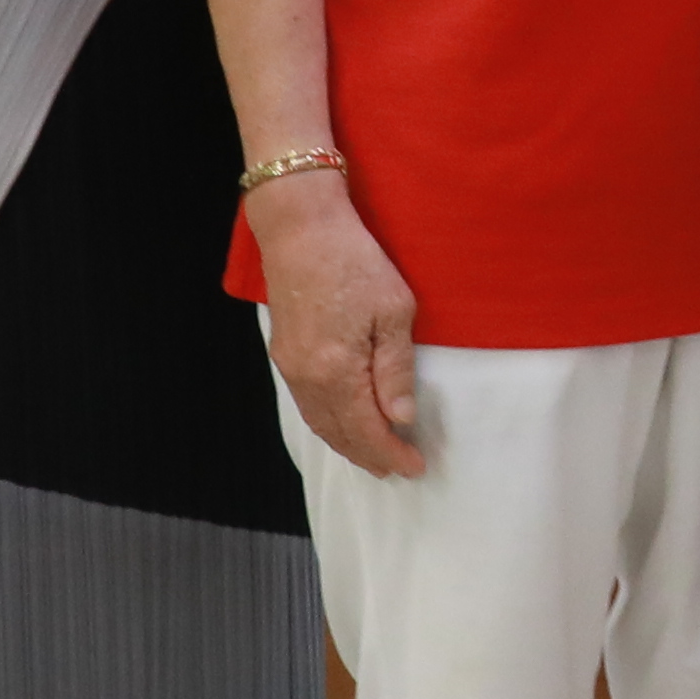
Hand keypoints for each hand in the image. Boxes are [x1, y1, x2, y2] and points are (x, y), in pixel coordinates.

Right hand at [250, 176, 426, 479]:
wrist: (301, 229)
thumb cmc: (354, 262)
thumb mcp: (393, 312)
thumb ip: (395, 370)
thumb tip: (401, 418)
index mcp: (335, 371)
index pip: (366, 430)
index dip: (391, 452)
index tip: (415, 467)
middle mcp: (306, 377)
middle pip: (338, 433)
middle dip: (368, 455)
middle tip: (396, 469)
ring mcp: (290, 366)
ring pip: (318, 421)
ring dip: (346, 443)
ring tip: (373, 455)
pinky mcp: (284, 353)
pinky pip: (306, 404)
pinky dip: (328, 422)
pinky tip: (343, 422)